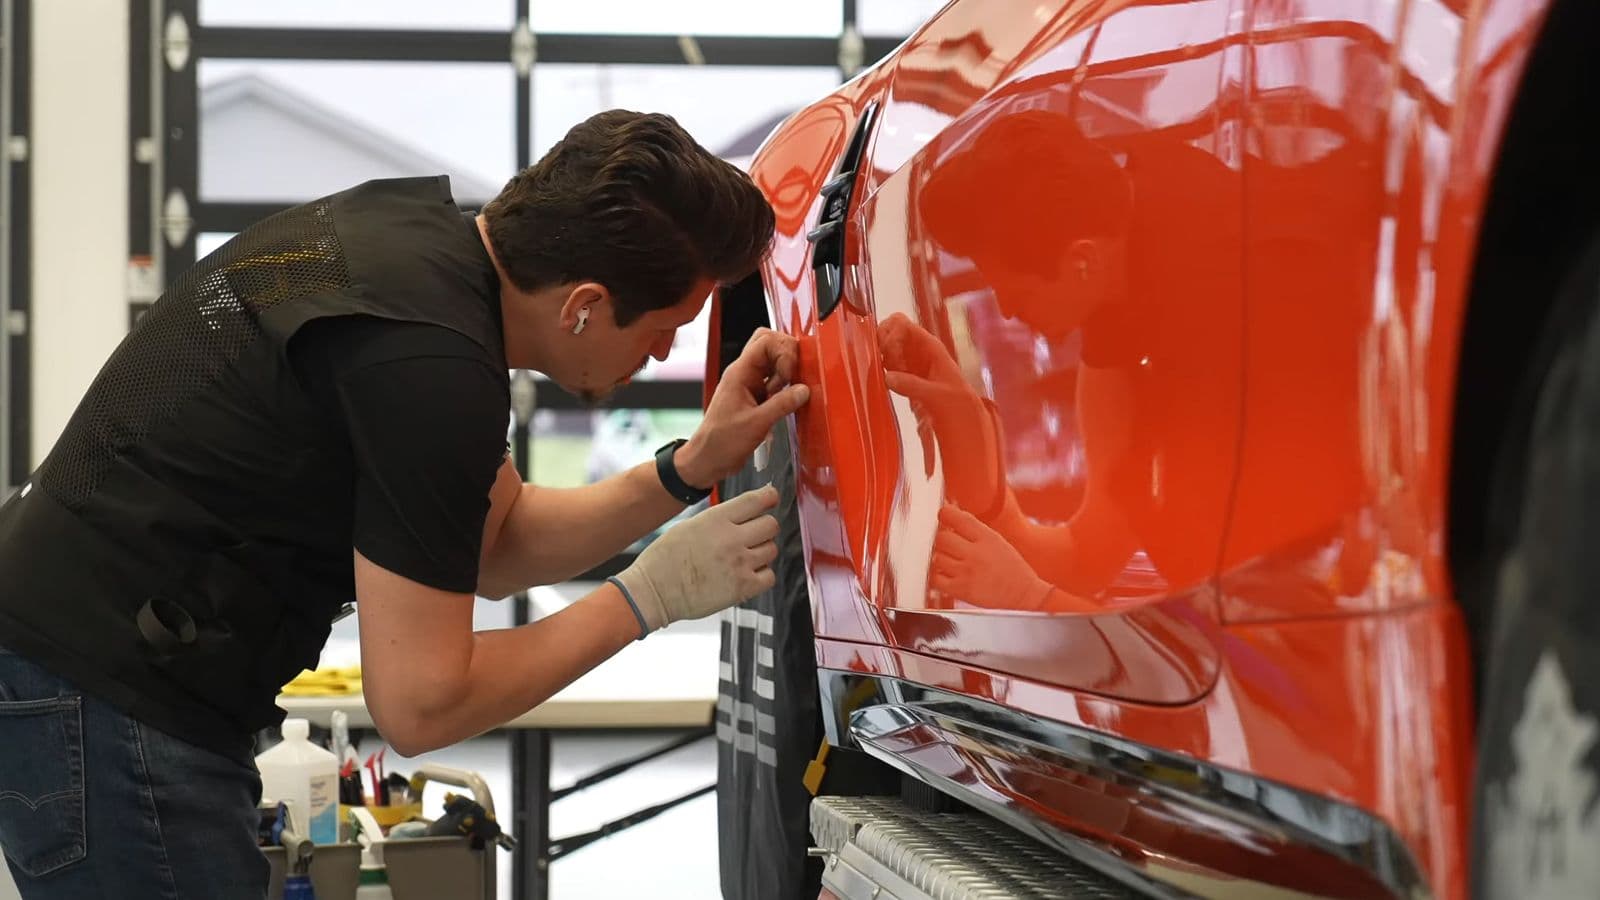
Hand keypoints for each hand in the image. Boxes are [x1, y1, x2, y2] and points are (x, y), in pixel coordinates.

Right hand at [613, 485, 780, 632]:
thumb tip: (744, 513)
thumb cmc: (665, 560)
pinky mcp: (743, 588)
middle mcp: (731, 539)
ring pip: (772, 550)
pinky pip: (769, 576)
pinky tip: (746, 574)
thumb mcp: (689, 525)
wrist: (653, 592)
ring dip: (762, 552)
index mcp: (716, 519)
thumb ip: (720, 519)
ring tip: (743, 558)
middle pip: (771, 524)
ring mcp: (739, 564)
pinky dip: (762, 575)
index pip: (757, 500)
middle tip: (753, 534)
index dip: (769, 497)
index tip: (771, 499)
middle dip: (764, 528)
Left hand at [680, 329, 810, 486]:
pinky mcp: (755, 396)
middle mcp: (744, 373)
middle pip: (769, 344)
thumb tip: (803, 390)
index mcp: (739, 373)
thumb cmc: (721, 442)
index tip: (790, 375)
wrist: (708, 459)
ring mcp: (749, 384)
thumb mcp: (756, 424)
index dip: (783, 352)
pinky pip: (774, 381)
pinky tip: (788, 401)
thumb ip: (782, 405)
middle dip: (787, 355)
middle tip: (794, 376)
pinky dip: (786, 387)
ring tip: (789, 393)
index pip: (765, 341)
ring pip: (773, 362)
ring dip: (787, 373)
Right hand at [878, 314, 1004, 511]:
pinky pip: (887, 361)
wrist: (961, 416)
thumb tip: (888, 378)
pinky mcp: (904, 372)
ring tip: (885, 373)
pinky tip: (885, 379)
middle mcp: (917, 348)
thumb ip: (913, 386)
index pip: (901, 324)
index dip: (890, 334)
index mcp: (928, 346)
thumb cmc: (955, 402)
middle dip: (882, 343)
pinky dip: (881, 366)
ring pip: (886, 344)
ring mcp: (910, 359)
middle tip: (884, 363)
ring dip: (880, 355)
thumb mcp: (936, 395)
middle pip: (889, 329)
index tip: (888, 355)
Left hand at [930, 504, 1055, 611]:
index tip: (944, 518)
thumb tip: (947, 515)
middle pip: (941, 537)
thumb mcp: (996, 540)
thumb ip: (973, 529)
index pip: (953, 516)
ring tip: (954, 563)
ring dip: (941, 559)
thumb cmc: (1010, 568)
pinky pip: (935, 579)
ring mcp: (967, 572)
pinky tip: (948, 576)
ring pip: (937, 557)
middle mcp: (975, 553)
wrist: (1024, 595)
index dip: (945, 515)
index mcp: (986, 537)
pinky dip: (938, 577)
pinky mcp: (961, 590)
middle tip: (950, 546)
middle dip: (943, 540)